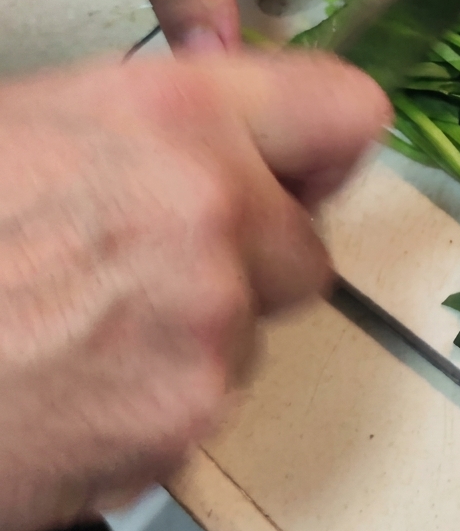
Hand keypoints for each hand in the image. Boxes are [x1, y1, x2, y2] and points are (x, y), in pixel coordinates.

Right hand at [0, 50, 388, 530]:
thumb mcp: (43, 122)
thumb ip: (171, 123)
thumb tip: (247, 133)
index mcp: (174, 114)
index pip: (345, 113)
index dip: (328, 148)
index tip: (311, 172)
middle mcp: (209, 207)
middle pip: (310, 247)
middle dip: (252, 259)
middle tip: (160, 263)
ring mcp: (206, 321)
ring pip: (257, 328)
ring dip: (203, 328)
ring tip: (89, 321)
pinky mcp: (185, 416)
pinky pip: (211, 398)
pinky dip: (162, 394)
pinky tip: (80, 374)